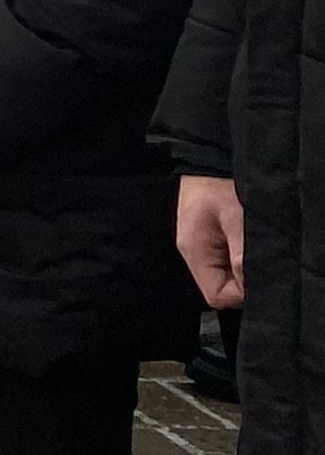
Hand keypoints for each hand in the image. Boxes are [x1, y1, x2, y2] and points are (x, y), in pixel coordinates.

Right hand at [183, 174, 249, 308]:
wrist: (208, 159)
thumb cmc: (219, 185)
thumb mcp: (236, 218)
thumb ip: (241, 254)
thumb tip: (249, 286)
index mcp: (194, 251)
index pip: (216, 295)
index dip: (241, 292)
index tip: (259, 275)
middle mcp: (193, 253)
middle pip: (220, 286)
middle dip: (244, 280)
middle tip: (260, 258)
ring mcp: (200, 245)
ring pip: (225, 274)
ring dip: (243, 267)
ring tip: (254, 245)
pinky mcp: (209, 238)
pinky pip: (226, 260)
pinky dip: (240, 256)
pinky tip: (248, 240)